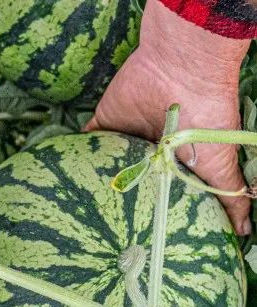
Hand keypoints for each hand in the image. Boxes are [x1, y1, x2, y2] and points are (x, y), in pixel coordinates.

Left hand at [86, 0, 251, 234]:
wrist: (182, 71)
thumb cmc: (208, 118)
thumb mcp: (222, 164)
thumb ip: (229, 194)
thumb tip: (243, 231)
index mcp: (174, 162)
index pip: (160, 192)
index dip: (152, 211)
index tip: (144, 235)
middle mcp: (149, 150)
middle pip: (131, 180)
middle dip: (122, 200)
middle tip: (109, 231)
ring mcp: (125, 135)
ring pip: (107, 164)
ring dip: (98, 182)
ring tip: (85, 212)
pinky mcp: (105, 121)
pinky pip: (87, 140)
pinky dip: (77, 154)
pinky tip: (68, 177)